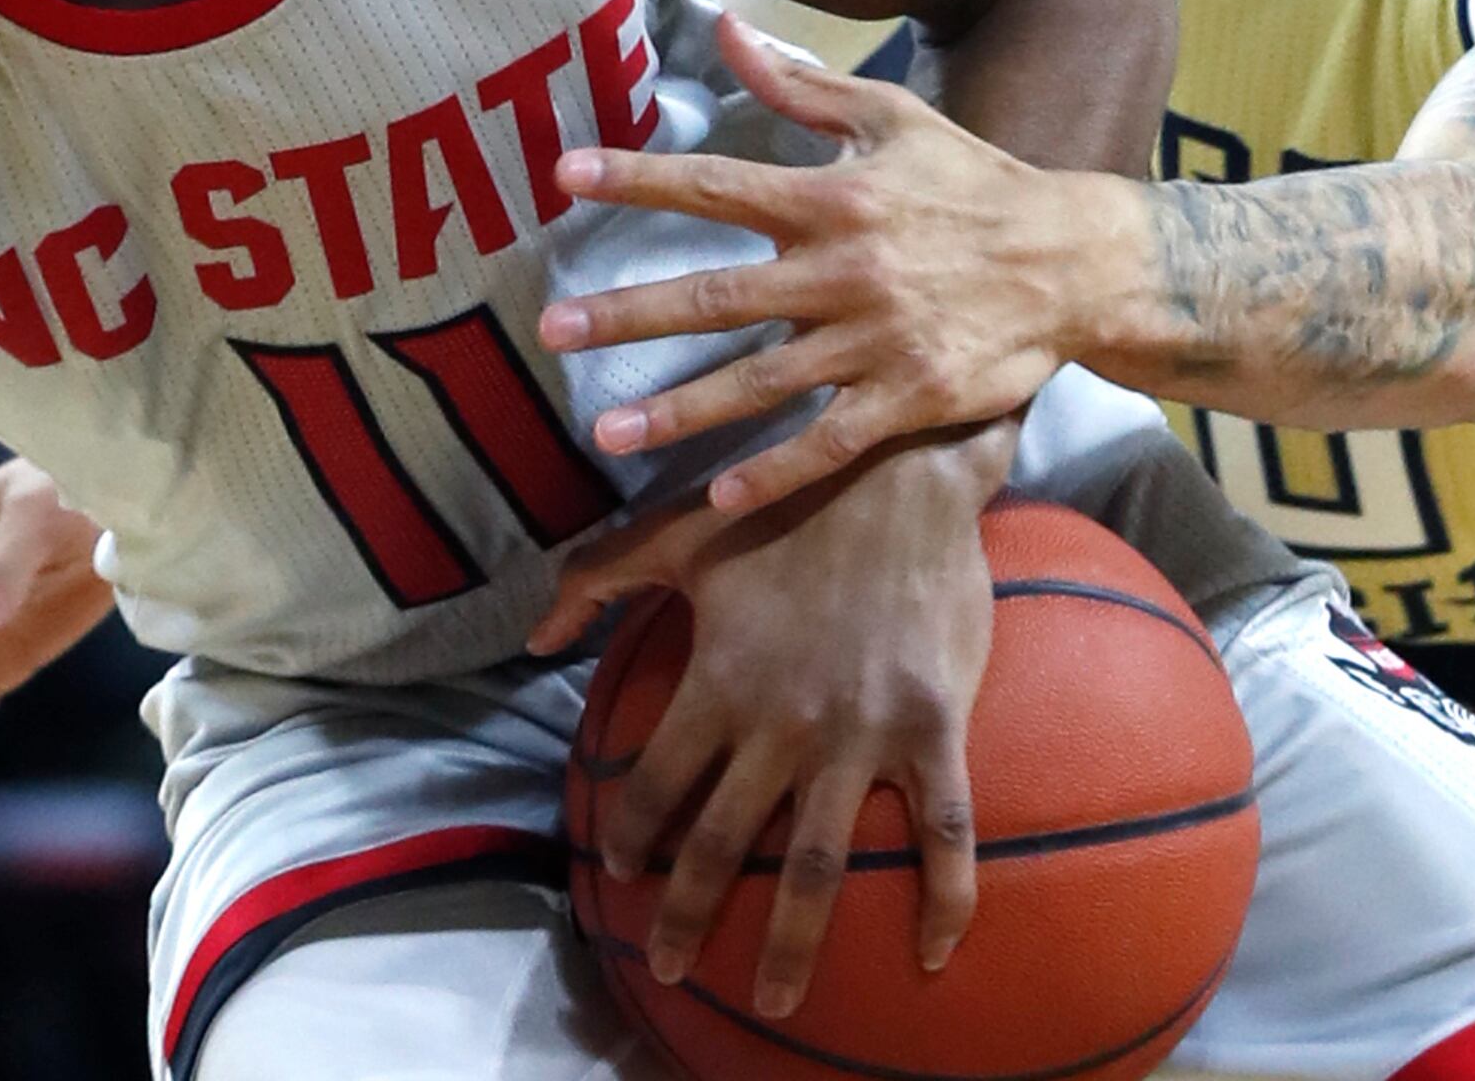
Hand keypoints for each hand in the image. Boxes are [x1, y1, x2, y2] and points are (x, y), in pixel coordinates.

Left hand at [538, 14, 1118, 513]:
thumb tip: (724, 31)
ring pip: (759, 382)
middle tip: (554, 333)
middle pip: (718, 296)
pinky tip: (719, 492)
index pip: (718, 185)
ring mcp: (875, 341)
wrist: (1075, 261)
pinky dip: (776, 470)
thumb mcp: (893, 120)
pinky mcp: (909, 398)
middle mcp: (844, 270)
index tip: (566, 176)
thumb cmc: (975, 184)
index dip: (640, 178)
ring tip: (606, 436)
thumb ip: (801, 86)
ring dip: (679, 411)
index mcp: (835, 198)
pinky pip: (829, 442)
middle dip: (629, 314)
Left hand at [565, 430, 1006, 1018]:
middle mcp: (782, 723)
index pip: (657, 784)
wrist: (900, 471)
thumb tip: (530, 638)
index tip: (619, 871)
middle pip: (724, 844)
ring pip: (820, 865)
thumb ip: (595, 581)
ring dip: (794, 944)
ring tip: (774, 1002)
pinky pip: (944, 835)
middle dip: (688, 916)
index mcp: (718, 680)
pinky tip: (930, 957)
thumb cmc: (782, 502)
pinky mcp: (932, 731)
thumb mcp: (675, 534)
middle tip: (666, 966)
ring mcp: (861, 735)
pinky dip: (943, 903)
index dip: (630, 836)